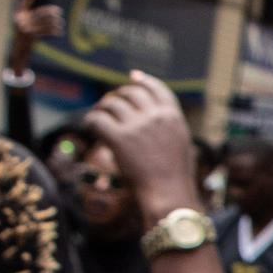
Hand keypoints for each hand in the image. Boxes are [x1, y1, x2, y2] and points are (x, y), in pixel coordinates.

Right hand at [12, 0, 64, 43]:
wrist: (19, 49)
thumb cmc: (22, 34)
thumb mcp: (21, 22)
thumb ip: (24, 11)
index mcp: (18, 14)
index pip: (26, 2)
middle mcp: (21, 19)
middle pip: (39, 13)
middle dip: (50, 12)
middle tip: (59, 11)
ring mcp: (26, 28)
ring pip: (44, 22)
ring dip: (54, 23)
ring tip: (61, 23)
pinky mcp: (31, 36)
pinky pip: (45, 31)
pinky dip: (53, 31)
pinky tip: (59, 31)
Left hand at [84, 72, 197, 226]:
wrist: (169, 196)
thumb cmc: (176, 179)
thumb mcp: (182, 146)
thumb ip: (169, 128)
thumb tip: (151, 119)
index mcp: (173, 117)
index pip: (156, 88)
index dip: (143, 80)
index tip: (133, 76)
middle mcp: (156, 117)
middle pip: (130, 93)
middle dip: (118, 97)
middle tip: (109, 107)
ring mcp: (137, 126)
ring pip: (111, 104)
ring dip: (102, 108)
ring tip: (98, 118)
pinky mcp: (119, 138)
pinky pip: (97, 119)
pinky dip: (90, 122)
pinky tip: (90, 128)